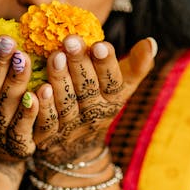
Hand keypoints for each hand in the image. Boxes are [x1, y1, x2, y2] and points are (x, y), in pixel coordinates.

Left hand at [33, 35, 156, 163]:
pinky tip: (38, 89)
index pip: (113, 82)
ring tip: (55, 56)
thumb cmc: (99, 103)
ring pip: (66, 103)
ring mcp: (71, 128)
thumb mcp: (122, 88)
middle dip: (80, 63)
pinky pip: (47, 123)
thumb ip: (136, 65)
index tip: (100, 45)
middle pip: (88, 89)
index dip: (106, 65)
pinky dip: (43, 107)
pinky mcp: (49, 138)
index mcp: (113, 101)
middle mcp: (93, 115)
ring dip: (60, 79)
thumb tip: (151, 42)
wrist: (77, 149)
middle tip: (71, 40)